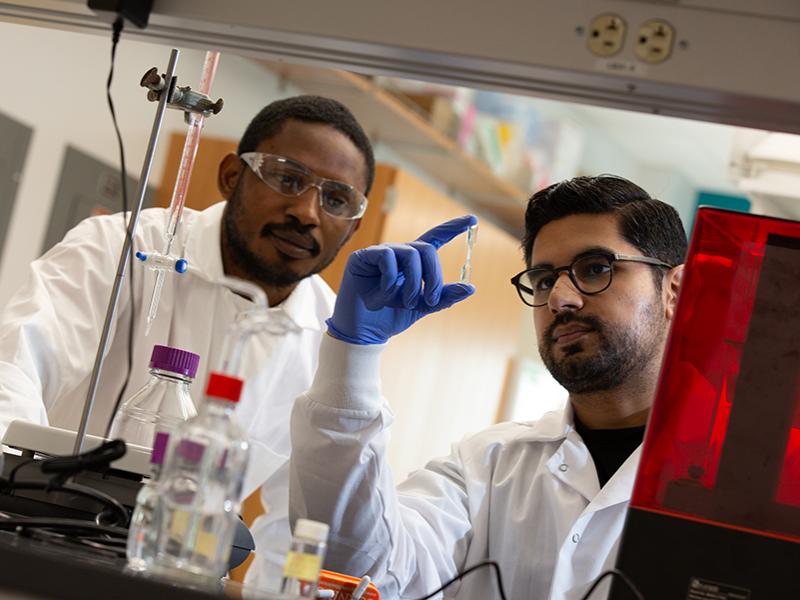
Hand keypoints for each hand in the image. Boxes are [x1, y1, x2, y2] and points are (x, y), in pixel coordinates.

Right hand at [327, 215, 477, 344]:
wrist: (364, 332)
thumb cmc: (391, 317)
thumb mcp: (423, 306)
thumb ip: (444, 297)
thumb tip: (470, 287)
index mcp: (413, 262)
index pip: (435, 238)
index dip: (452, 228)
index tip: (472, 220)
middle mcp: (398, 253)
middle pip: (427, 248)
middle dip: (434, 276)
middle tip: (431, 299)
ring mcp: (380, 253)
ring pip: (410, 253)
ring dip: (414, 282)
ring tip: (407, 303)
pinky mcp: (363, 257)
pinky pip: (386, 257)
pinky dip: (390, 281)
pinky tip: (382, 297)